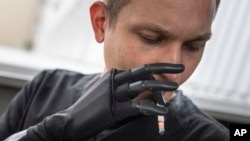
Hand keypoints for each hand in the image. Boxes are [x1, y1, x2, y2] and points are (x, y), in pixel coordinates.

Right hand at [23, 63, 183, 140]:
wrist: (72, 120)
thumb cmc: (91, 107)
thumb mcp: (106, 91)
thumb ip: (122, 87)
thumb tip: (142, 90)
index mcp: (114, 74)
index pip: (139, 68)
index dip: (156, 67)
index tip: (170, 68)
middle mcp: (115, 80)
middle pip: (143, 70)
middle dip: (163, 68)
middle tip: (180, 68)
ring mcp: (114, 94)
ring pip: (142, 85)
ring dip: (161, 85)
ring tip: (176, 86)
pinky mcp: (114, 109)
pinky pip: (137, 106)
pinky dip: (152, 107)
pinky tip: (163, 110)